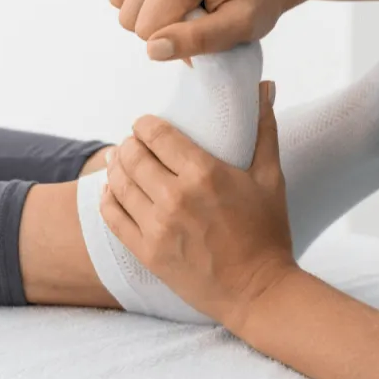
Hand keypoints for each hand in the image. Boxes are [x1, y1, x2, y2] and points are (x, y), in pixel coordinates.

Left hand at [100, 81, 297, 327]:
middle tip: (134, 143)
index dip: (144, 124)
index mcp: (205, 174)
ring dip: (116, 167)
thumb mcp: (271, 178)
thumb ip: (264, 129)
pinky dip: (108, 198)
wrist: (258, 291)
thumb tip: (266, 87)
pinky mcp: (147, 252)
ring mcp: (158, 227)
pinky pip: (112, 217)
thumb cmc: (268, 232)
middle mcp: (176, 197)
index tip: (146, 124)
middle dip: (130, 143)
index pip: (156, 134)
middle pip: (132, 155)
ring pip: (118, 183)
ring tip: (121, 162)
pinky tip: (112, 190)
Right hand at [109, 0, 297, 60]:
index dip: (175, 40)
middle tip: (198, 17)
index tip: (207, 25)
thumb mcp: (239, 28)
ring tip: (188, 5)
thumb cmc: (259, 2)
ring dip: (151, 13)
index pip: (147, 29)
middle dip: (161, 27)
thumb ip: (197, 40)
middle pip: (129, 16)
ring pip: (121, 3)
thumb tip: (153, 49)